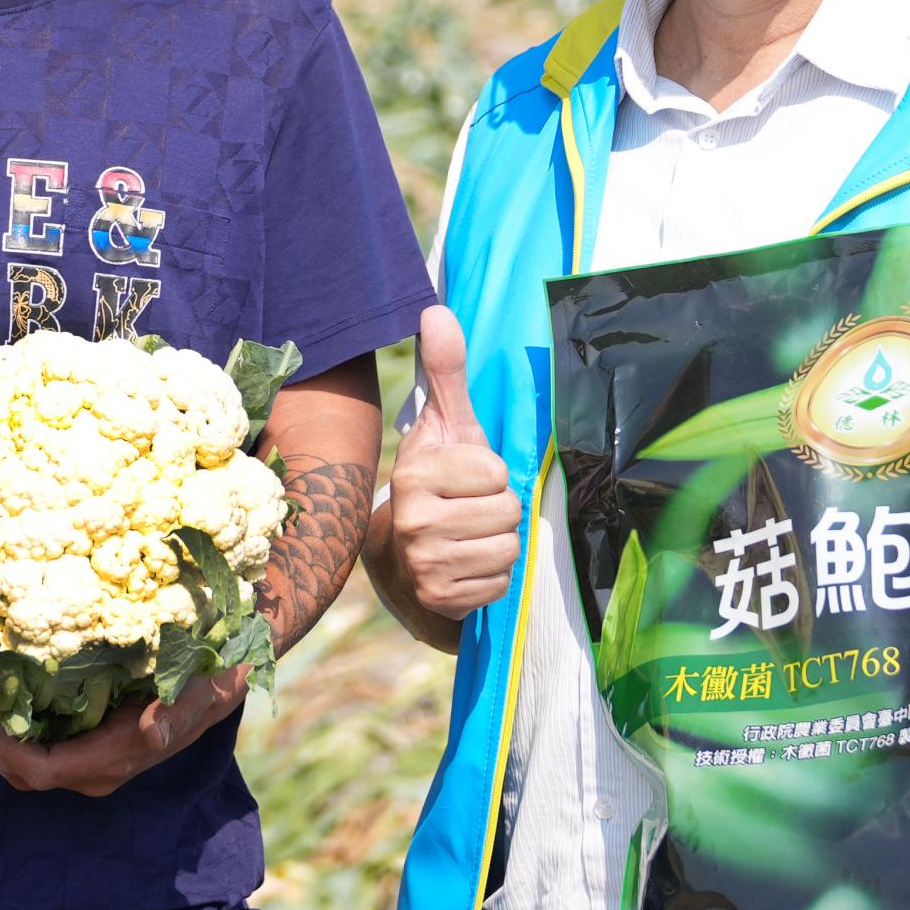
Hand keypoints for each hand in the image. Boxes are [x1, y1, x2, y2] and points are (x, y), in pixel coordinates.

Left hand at [0, 669, 249, 796]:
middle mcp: (98, 771)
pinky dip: (19, 731)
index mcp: (114, 758)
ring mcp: (92, 764)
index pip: (40, 771)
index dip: (2, 746)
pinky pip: (41, 753)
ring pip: (27, 769)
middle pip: (23, 776)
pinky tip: (13, 695)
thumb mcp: (197, 691)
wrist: (221, 688)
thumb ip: (173, 714)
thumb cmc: (206, 684)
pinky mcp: (90, 750)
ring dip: (2, 737)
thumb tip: (149, 732)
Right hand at [381, 306, 520, 620]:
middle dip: (499, 511)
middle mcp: (413, 519)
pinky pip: (499, 582)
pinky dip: (491, 577)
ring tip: (470, 537)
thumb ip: (446, 373)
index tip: (467, 479)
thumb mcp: (444, 428)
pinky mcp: (438, 598)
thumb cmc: (437, 483)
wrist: (401, 560)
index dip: (492, 475)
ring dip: (498, 544)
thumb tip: (436, 311)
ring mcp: (424, 563)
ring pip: (508, 548)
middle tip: (471, 510)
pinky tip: (466, 566)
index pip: (496, 472)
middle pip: (508, 511)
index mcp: (415, 472)